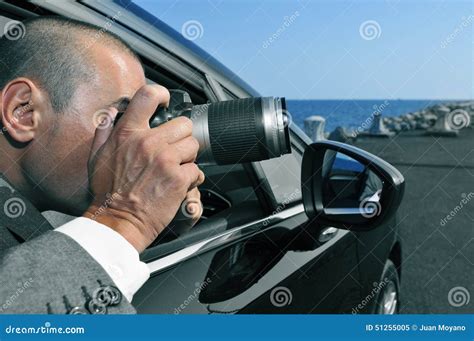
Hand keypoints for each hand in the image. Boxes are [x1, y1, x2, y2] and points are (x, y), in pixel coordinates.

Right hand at [83, 84, 204, 251]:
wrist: (118, 221)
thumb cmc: (107, 193)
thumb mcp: (96, 156)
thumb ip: (104, 130)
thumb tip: (113, 112)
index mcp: (127, 133)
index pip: (148, 95)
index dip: (162, 94)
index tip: (166, 101)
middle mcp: (148, 142)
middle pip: (183, 124)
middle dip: (182, 137)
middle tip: (175, 149)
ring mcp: (165, 160)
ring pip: (193, 145)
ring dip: (188, 157)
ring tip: (177, 168)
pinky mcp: (178, 178)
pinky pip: (197, 170)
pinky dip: (192, 178)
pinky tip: (180, 184)